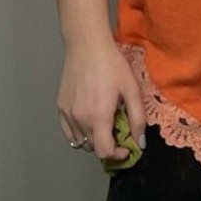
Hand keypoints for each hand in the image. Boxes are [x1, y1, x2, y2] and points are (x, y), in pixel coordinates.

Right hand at [58, 34, 145, 161]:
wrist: (87, 45)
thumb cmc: (111, 64)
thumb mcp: (131, 89)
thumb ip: (137, 118)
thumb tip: (139, 143)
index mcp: (98, 117)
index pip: (104, 152)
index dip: (117, 154)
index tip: (126, 147)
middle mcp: (80, 119)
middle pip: (93, 147)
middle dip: (108, 145)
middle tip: (119, 130)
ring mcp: (67, 114)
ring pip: (81, 141)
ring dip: (94, 140)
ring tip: (104, 123)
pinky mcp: (60, 107)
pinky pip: (69, 132)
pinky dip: (79, 133)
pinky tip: (89, 121)